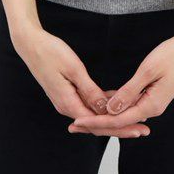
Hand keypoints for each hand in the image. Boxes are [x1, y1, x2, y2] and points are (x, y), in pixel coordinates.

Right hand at [13, 28, 149, 137]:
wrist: (30, 44)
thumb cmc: (50, 52)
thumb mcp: (74, 69)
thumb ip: (89, 90)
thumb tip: (105, 109)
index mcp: (68, 103)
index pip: (99, 124)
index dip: (121, 128)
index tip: (139, 129)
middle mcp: (66, 106)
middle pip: (98, 123)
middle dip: (122, 127)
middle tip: (143, 129)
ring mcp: (65, 100)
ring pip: (93, 114)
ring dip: (113, 116)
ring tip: (136, 115)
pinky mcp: (66, 93)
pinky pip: (87, 104)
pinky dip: (102, 105)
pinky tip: (116, 101)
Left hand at [67, 29, 173, 135]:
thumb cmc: (173, 55)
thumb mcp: (147, 70)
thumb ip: (129, 91)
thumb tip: (111, 109)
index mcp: (151, 105)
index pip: (118, 120)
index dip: (95, 121)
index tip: (77, 121)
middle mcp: (152, 108)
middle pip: (120, 121)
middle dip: (96, 123)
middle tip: (74, 124)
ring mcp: (153, 101)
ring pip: (125, 113)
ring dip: (105, 114)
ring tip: (83, 114)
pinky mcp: (153, 94)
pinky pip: (131, 103)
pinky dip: (117, 103)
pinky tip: (103, 100)